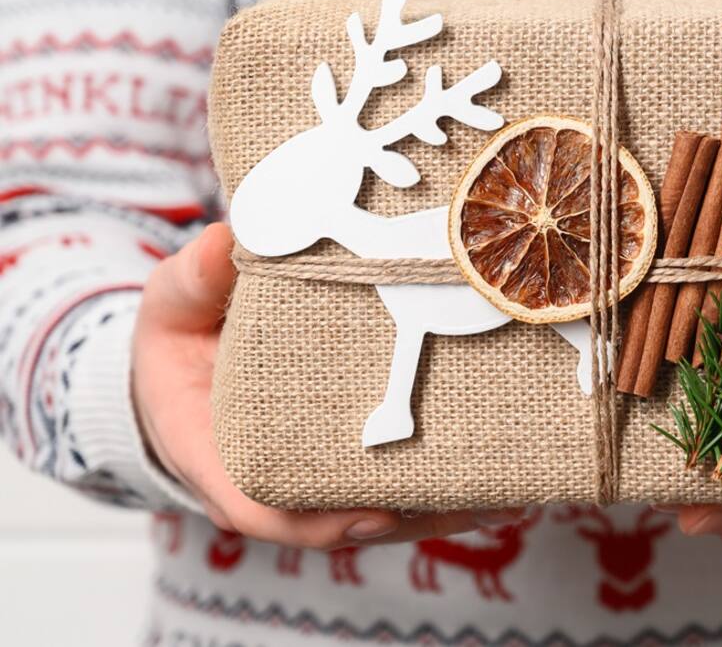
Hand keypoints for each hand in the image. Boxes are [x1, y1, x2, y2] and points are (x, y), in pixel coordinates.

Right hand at [132, 222, 521, 547]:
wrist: (186, 358)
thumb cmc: (179, 335)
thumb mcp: (174, 302)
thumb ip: (194, 280)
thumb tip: (222, 242)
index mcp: (215, 453)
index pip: (260, 505)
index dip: (317, 519)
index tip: (372, 513)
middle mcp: (269, 480)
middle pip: (340, 519)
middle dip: (410, 518)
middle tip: (476, 500)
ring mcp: (309, 478)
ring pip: (378, 514)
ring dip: (440, 511)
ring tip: (508, 494)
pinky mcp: (342, 464)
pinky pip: (394, 491)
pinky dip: (442, 490)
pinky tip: (499, 478)